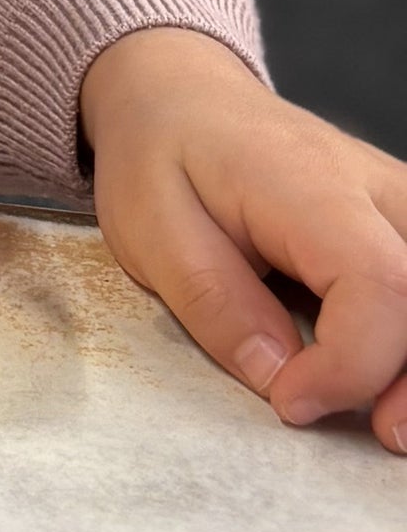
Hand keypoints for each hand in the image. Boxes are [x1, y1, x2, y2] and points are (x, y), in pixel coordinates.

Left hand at [83, 25, 406, 453]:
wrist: (182, 97)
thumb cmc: (162, 155)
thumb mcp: (149, 226)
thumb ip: (214, 302)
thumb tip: (278, 377)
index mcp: (309, 184)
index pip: (378, 284)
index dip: (353, 364)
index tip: (293, 402)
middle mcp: (379, 191)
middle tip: (378, 434)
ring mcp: (404, 208)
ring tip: (389, 422)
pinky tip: (390, 382)